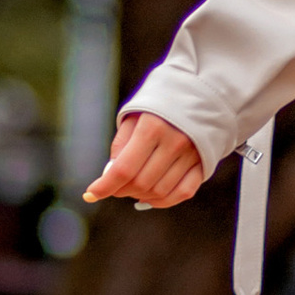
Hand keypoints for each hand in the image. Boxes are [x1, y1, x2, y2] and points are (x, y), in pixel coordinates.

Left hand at [83, 113, 206, 208]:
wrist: (200, 93)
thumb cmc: (159, 106)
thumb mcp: (134, 116)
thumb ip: (120, 146)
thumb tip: (110, 176)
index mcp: (153, 127)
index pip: (124, 169)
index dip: (105, 186)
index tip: (91, 194)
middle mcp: (174, 142)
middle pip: (141, 183)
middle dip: (121, 190)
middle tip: (115, 186)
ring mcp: (192, 154)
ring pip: (160, 191)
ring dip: (140, 196)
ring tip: (132, 188)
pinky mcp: (203, 162)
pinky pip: (183, 192)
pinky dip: (164, 201)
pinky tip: (151, 198)